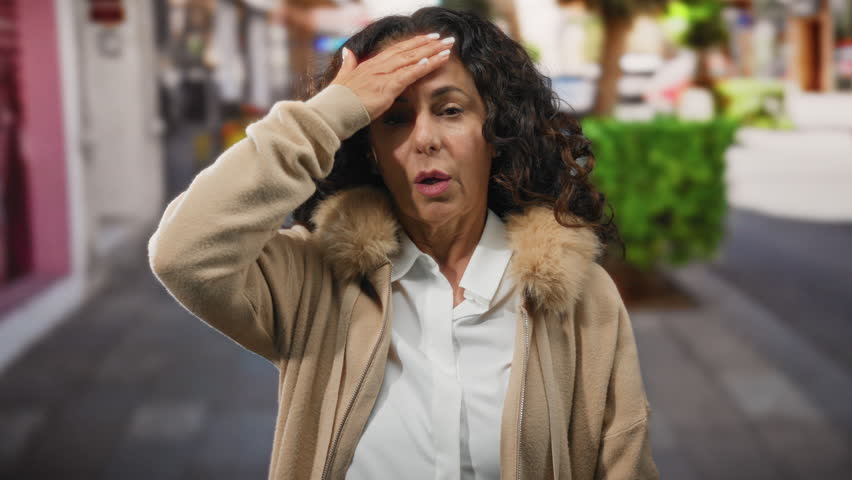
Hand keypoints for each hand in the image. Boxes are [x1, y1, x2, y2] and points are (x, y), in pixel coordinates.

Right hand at [330, 34, 454, 120]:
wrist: (333, 111)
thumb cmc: (338, 99)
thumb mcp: (342, 77)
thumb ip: (347, 64)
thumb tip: (347, 52)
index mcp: (371, 64)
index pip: (397, 49)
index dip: (414, 43)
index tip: (429, 38)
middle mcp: (379, 66)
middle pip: (408, 51)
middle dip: (428, 44)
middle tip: (446, 39)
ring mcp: (383, 75)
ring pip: (412, 60)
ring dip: (431, 53)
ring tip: (447, 47)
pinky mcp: (386, 88)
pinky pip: (408, 75)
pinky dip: (421, 67)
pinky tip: (434, 60)